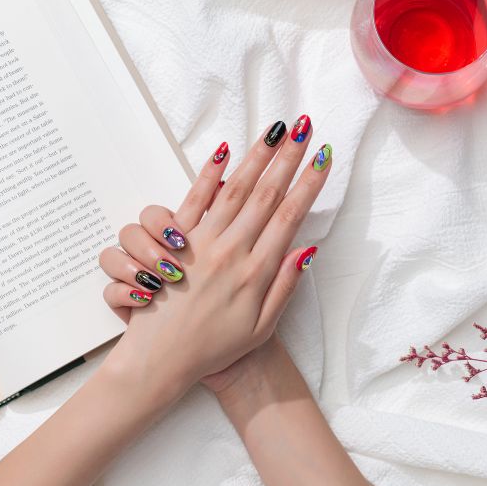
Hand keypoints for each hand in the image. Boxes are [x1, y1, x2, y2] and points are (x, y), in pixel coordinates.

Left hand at [100, 116, 329, 389]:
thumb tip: (308, 248)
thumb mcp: (261, 328)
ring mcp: (202, 244)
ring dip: (256, 157)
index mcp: (257, 272)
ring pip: (234, 190)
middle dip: (287, 158)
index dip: (309, 184)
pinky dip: (208, 174)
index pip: (289, 216)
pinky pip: (192, 201)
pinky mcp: (176, 243)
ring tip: (274, 131)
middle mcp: (232, 252)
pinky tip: (223, 151)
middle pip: (265, 194)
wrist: (164, 358)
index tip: (322, 156)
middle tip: (303, 126)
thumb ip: (285, 287)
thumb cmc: (216, 348)